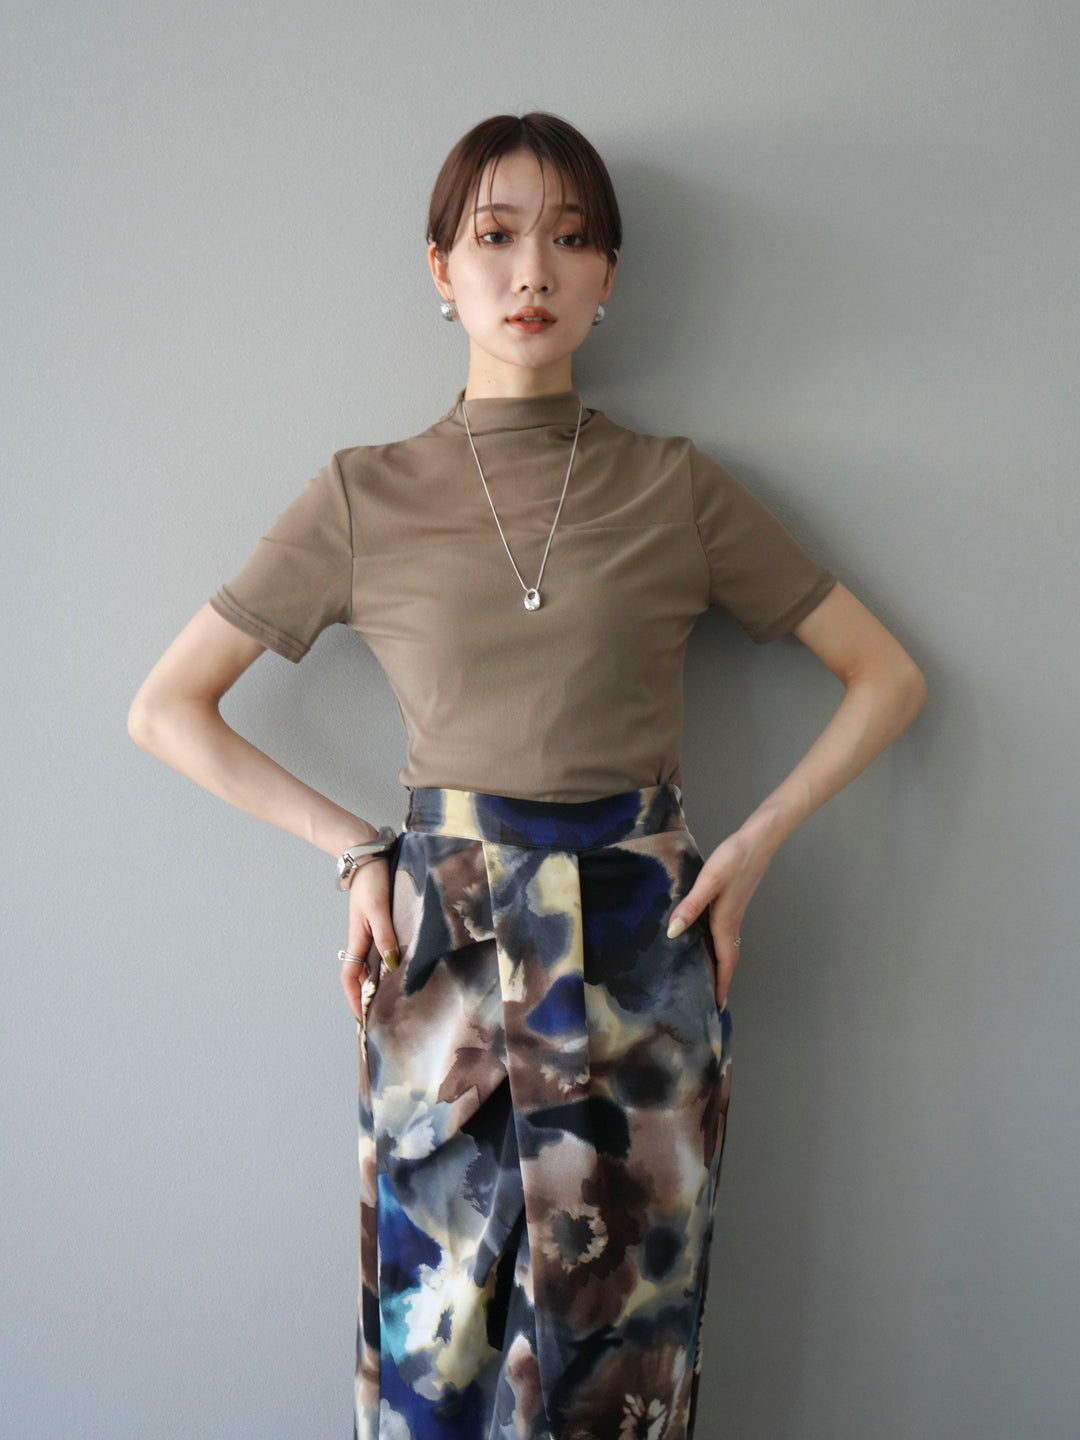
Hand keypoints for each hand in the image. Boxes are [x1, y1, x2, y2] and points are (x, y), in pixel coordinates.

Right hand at [339, 857, 399, 1020]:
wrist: (367, 856)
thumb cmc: (372, 881)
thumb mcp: (379, 910)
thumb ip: (386, 936)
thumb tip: (392, 965)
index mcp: (357, 939)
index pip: (350, 977)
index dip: (353, 998)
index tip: (361, 1018)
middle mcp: (361, 939)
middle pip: (359, 975)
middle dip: (365, 996)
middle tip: (379, 1017)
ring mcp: (368, 932)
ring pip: (369, 964)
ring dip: (376, 982)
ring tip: (391, 999)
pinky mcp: (377, 923)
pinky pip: (378, 950)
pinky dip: (384, 964)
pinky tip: (398, 968)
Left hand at [666, 826, 774, 1008]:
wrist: (757, 840)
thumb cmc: (733, 859)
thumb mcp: (708, 882)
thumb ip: (690, 907)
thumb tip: (673, 933)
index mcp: (725, 923)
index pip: (725, 963)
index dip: (721, 985)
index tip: (718, 1007)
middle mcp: (731, 923)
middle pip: (727, 960)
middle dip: (720, 981)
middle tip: (709, 1000)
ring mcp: (734, 914)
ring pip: (727, 948)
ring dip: (720, 965)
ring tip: (707, 978)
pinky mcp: (733, 904)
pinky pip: (726, 935)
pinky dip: (718, 947)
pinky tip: (705, 941)